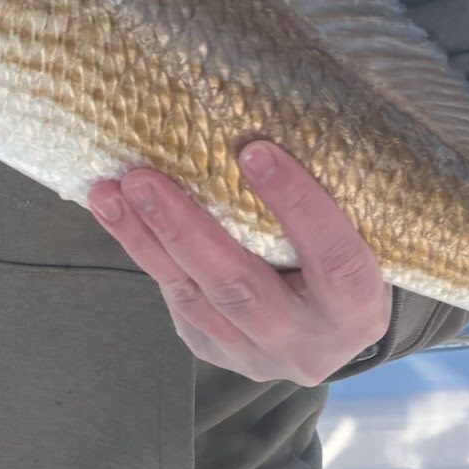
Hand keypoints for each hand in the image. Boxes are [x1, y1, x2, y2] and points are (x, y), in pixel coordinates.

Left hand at [87, 140, 391, 384]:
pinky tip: (116, 212)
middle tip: (143, 178)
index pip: (334, 259)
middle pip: (241, 288)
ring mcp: (256, 356)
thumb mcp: (355, 230)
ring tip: (109, 192)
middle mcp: (308, 342)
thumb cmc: (342, 250)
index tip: (255, 150)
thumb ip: (322, 192)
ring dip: (146, 240)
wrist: (330, 326)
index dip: (297, 206)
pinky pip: (175, 300)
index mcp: (358, 309)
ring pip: (194, 297)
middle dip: (186, 231)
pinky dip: (144, 251)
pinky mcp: (215, 350)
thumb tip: (258, 112)